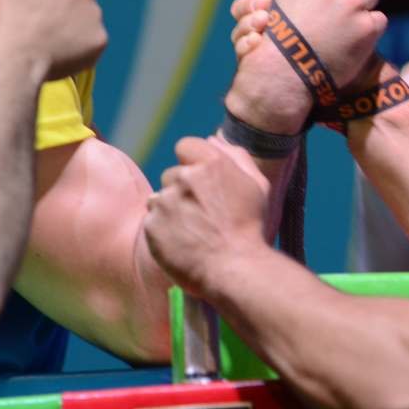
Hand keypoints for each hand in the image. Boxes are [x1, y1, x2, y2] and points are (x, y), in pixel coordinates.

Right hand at [0, 0, 107, 80]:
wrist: (11, 55)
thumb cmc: (0, 9)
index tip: (23, 4)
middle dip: (57, 8)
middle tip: (33, 23)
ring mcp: (96, 15)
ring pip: (82, 20)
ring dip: (68, 28)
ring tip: (42, 39)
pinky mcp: (100, 41)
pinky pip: (90, 43)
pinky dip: (77, 48)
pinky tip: (56, 52)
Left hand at [145, 137, 269, 293]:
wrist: (235, 269)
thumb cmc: (250, 227)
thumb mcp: (256, 185)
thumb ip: (236, 156)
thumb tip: (212, 139)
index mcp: (211, 163)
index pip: (185, 146)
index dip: (191, 162)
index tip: (200, 181)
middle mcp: (184, 177)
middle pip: (172, 175)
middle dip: (182, 190)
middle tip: (202, 215)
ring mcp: (165, 202)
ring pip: (160, 199)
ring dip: (172, 210)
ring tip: (193, 232)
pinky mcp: (152, 226)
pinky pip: (153, 222)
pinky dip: (164, 231)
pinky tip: (183, 243)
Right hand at [226, 0, 385, 130]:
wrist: (284, 78)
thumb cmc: (274, 39)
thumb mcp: (272, 0)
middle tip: (338, 4)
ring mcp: (352, 2)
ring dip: (361, 6)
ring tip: (346, 26)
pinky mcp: (368, 26)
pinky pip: (377, 19)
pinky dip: (369, 30)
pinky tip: (353, 42)